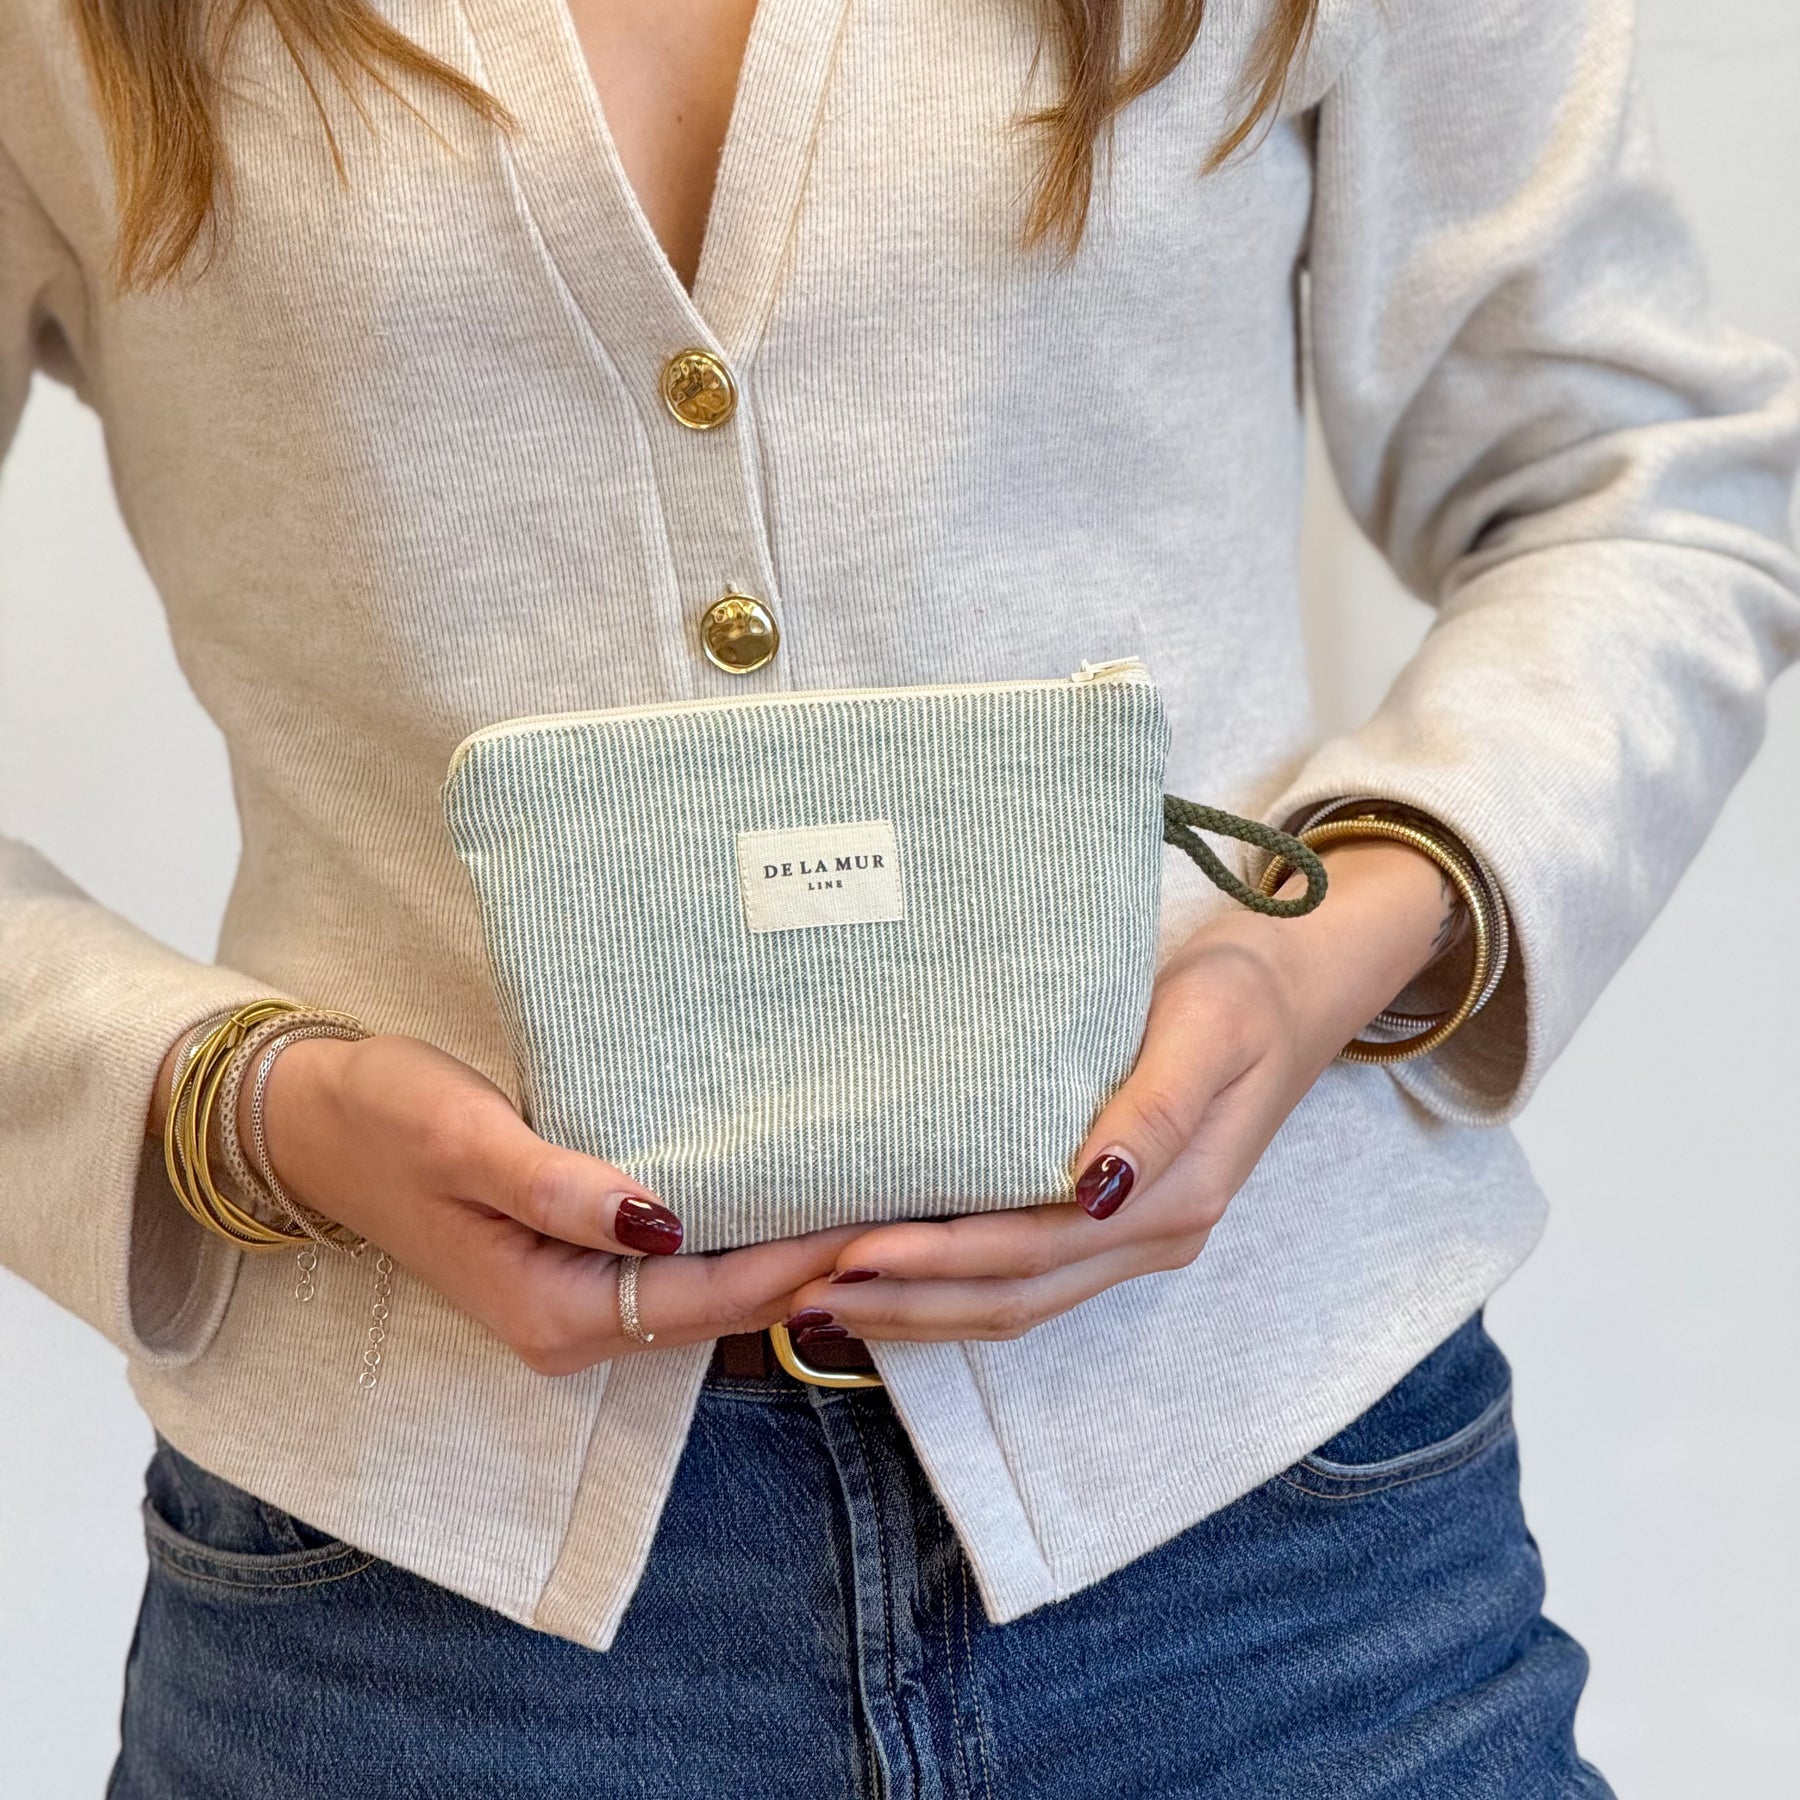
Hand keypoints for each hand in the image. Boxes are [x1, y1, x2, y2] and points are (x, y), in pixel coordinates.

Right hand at [148, 1030, 857, 1375]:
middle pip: (728, 1304)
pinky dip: (743, 1234)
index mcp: (554, 1312)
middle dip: (817, 1265)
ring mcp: (582, 1300)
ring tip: (876, 1199)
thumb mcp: (468, 1145)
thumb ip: (560, 1188)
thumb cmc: (388, 1123)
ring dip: (788, 1251)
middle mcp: (577, 1324)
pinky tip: (792, 1191)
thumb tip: (658, 1220)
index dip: (801, 1264)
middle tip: (911, 1209)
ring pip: (713, 1286)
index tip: (883, 1223)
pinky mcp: (582, 1262)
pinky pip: (685, 1262)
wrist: (321, 1125)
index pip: (712, 1298)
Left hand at [777, 839, 1473, 1348]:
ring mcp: (1133, 1238)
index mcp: (1173, 1198)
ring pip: (1014, 1303)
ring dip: (920, 1310)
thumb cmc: (1242, 995)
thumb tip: (1095, 1186)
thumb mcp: (1208, 1029)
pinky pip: (1026, 1277)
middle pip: (1012, 1297)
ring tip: (823, 1302)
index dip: (939, 1262)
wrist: (1296, 990)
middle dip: (907, 1303)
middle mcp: (1149, 1237)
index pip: (1032, 1250)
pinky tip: (893, 1276)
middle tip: (803, 1295)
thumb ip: (1155, 1109)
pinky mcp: (1114, 1222)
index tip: (851, 1254)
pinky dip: (954, 1287)